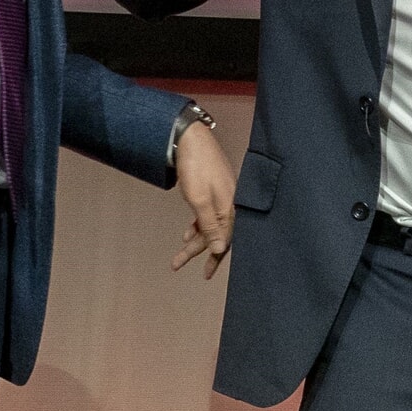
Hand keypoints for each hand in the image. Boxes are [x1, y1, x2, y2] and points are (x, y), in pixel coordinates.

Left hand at [170, 122, 235, 277]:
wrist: (189, 138)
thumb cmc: (197, 166)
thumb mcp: (200, 200)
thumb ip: (211, 226)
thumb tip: (219, 249)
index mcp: (232, 207)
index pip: (226, 240)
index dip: (216, 257)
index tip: (207, 272)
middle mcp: (230, 203)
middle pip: (216, 235)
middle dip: (199, 251)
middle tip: (180, 264)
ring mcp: (222, 196)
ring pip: (210, 225)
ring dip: (195, 239)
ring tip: (179, 254)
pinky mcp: (213, 190)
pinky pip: (208, 214)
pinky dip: (198, 224)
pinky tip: (188, 232)